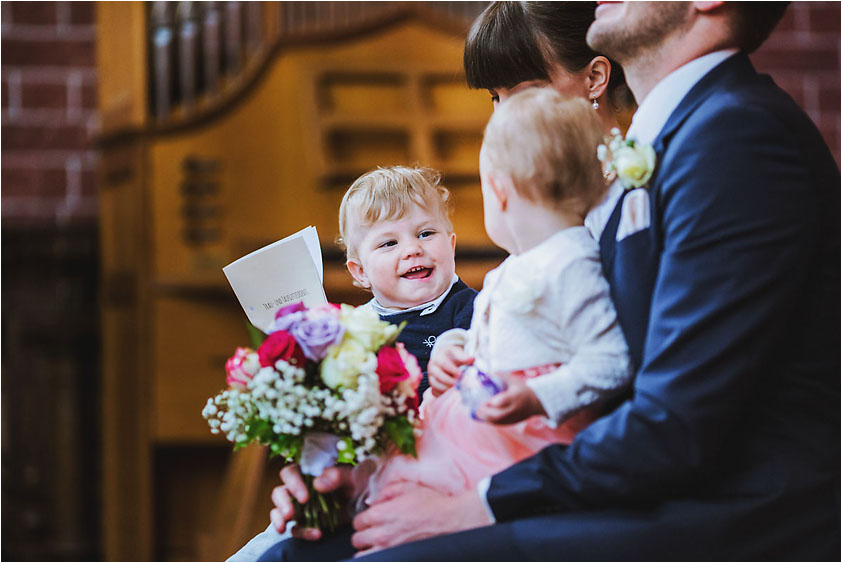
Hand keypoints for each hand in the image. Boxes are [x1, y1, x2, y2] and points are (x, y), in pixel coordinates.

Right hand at [269, 464, 352, 539]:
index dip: (292, 483)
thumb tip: (317, 484)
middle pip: (280, 492)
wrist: (367, 502)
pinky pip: (297, 529)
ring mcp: (301, 507)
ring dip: (279, 519)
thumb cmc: (359, 482)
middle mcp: (300, 489)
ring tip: (283, 528)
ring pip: (280, 511)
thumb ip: (337, 475)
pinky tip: (316, 534)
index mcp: (308, 473)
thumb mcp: (353, 476)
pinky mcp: (307, 523)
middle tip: (290, 514)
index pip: (290, 473)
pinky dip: (303, 533)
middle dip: (282, 503)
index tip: (304, 497)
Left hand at [350, 482, 491, 555]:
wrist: (450, 520)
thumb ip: (386, 492)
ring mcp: (389, 549)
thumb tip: (373, 501)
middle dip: (363, 535)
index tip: (370, 520)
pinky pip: (378, 561)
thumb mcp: (407, 488)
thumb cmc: (431, 503)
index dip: (363, 520)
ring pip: (362, 556)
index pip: (357, 522)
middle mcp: (381, 534)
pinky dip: (377, 558)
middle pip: (357, 540)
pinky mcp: (399, 558)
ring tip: (376, 546)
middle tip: (373, 533)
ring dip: (367, 550)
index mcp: (381, 514)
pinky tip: (385, 553)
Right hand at [428, 344, 473, 396]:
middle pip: (439, 376)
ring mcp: (431, 377)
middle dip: (451, 381)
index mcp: (437, 358)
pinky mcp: (432, 386)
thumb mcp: (457, 353)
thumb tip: (472, 359)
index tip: (461, 374)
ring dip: (448, 388)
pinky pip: (435, 392)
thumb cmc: (452, 356)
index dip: (453, 370)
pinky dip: (443, 393)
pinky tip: (451, 392)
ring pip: (436, 386)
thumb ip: (464, 356)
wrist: (446, 359)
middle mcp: (432, 367)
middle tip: (460, 383)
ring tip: (457, 388)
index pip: (444, 364)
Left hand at [475, 376, 546, 424]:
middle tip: (477, 407)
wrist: (537, 403)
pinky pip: (500, 424)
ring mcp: (514, 417)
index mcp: (515, 397)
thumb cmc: (524, 390)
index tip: (484, 400)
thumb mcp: (514, 381)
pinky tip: (484, 417)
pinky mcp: (513, 422)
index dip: (492, 403)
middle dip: (485, 413)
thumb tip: (488, 374)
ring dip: (486, 418)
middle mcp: (514, 409)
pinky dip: (491, 422)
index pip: (502, 401)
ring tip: (478, 412)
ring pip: (498, 422)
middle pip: (498, 415)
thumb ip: (502, 376)